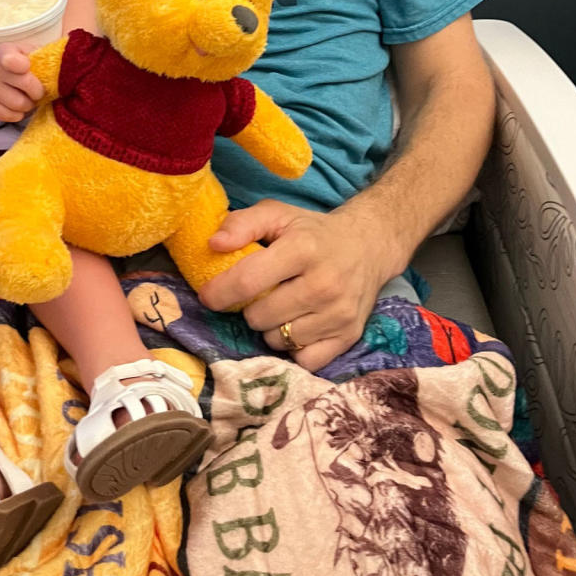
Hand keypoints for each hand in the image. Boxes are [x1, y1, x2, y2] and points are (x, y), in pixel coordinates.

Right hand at [0, 44, 44, 120]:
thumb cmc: (11, 60)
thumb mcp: (23, 51)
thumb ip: (40, 55)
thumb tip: (64, 63)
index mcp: (3, 53)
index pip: (11, 60)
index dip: (22, 65)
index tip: (27, 66)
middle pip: (26, 85)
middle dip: (38, 90)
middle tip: (38, 89)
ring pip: (20, 105)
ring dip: (30, 104)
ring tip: (28, 97)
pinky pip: (9, 116)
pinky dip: (19, 114)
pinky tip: (18, 106)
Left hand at [197, 198, 395, 371]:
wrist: (368, 246)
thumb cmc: (312, 231)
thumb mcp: (278, 215)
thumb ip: (242, 224)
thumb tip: (213, 244)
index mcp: (302, 249)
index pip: (249, 280)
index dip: (220, 292)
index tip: (207, 296)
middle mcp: (323, 284)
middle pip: (260, 316)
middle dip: (249, 308)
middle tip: (259, 295)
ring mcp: (338, 314)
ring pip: (278, 340)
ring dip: (270, 328)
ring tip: (280, 308)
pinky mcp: (349, 336)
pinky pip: (304, 360)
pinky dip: (294, 348)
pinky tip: (297, 326)